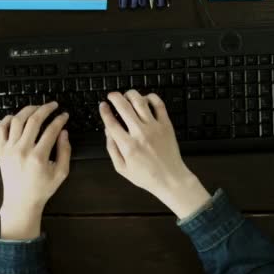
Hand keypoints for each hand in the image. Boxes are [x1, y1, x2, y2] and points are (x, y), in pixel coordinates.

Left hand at [0, 103, 70, 239]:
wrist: (21, 201)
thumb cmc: (42, 188)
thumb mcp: (61, 172)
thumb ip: (65, 151)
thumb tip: (63, 132)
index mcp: (39, 157)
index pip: (51, 130)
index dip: (60, 119)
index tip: (64, 115)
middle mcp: (22, 150)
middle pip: (34, 120)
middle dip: (46, 109)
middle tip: (53, 105)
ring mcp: (9, 149)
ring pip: (17, 120)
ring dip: (29, 110)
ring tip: (38, 107)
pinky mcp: (1, 151)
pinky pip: (1, 128)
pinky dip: (8, 119)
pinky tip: (18, 117)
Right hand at [99, 91, 210, 218]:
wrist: (171, 178)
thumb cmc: (147, 176)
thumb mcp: (122, 168)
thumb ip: (112, 149)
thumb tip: (107, 131)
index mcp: (128, 146)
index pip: (111, 122)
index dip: (104, 111)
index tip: (103, 106)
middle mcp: (140, 134)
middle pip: (123, 107)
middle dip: (114, 97)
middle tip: (112, 96)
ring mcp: (154, 127)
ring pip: (140, 101)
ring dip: (130, 94)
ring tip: (127, 95)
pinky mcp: (166, 125)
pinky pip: (159, 104)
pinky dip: (151, 97)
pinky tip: (145, 99)